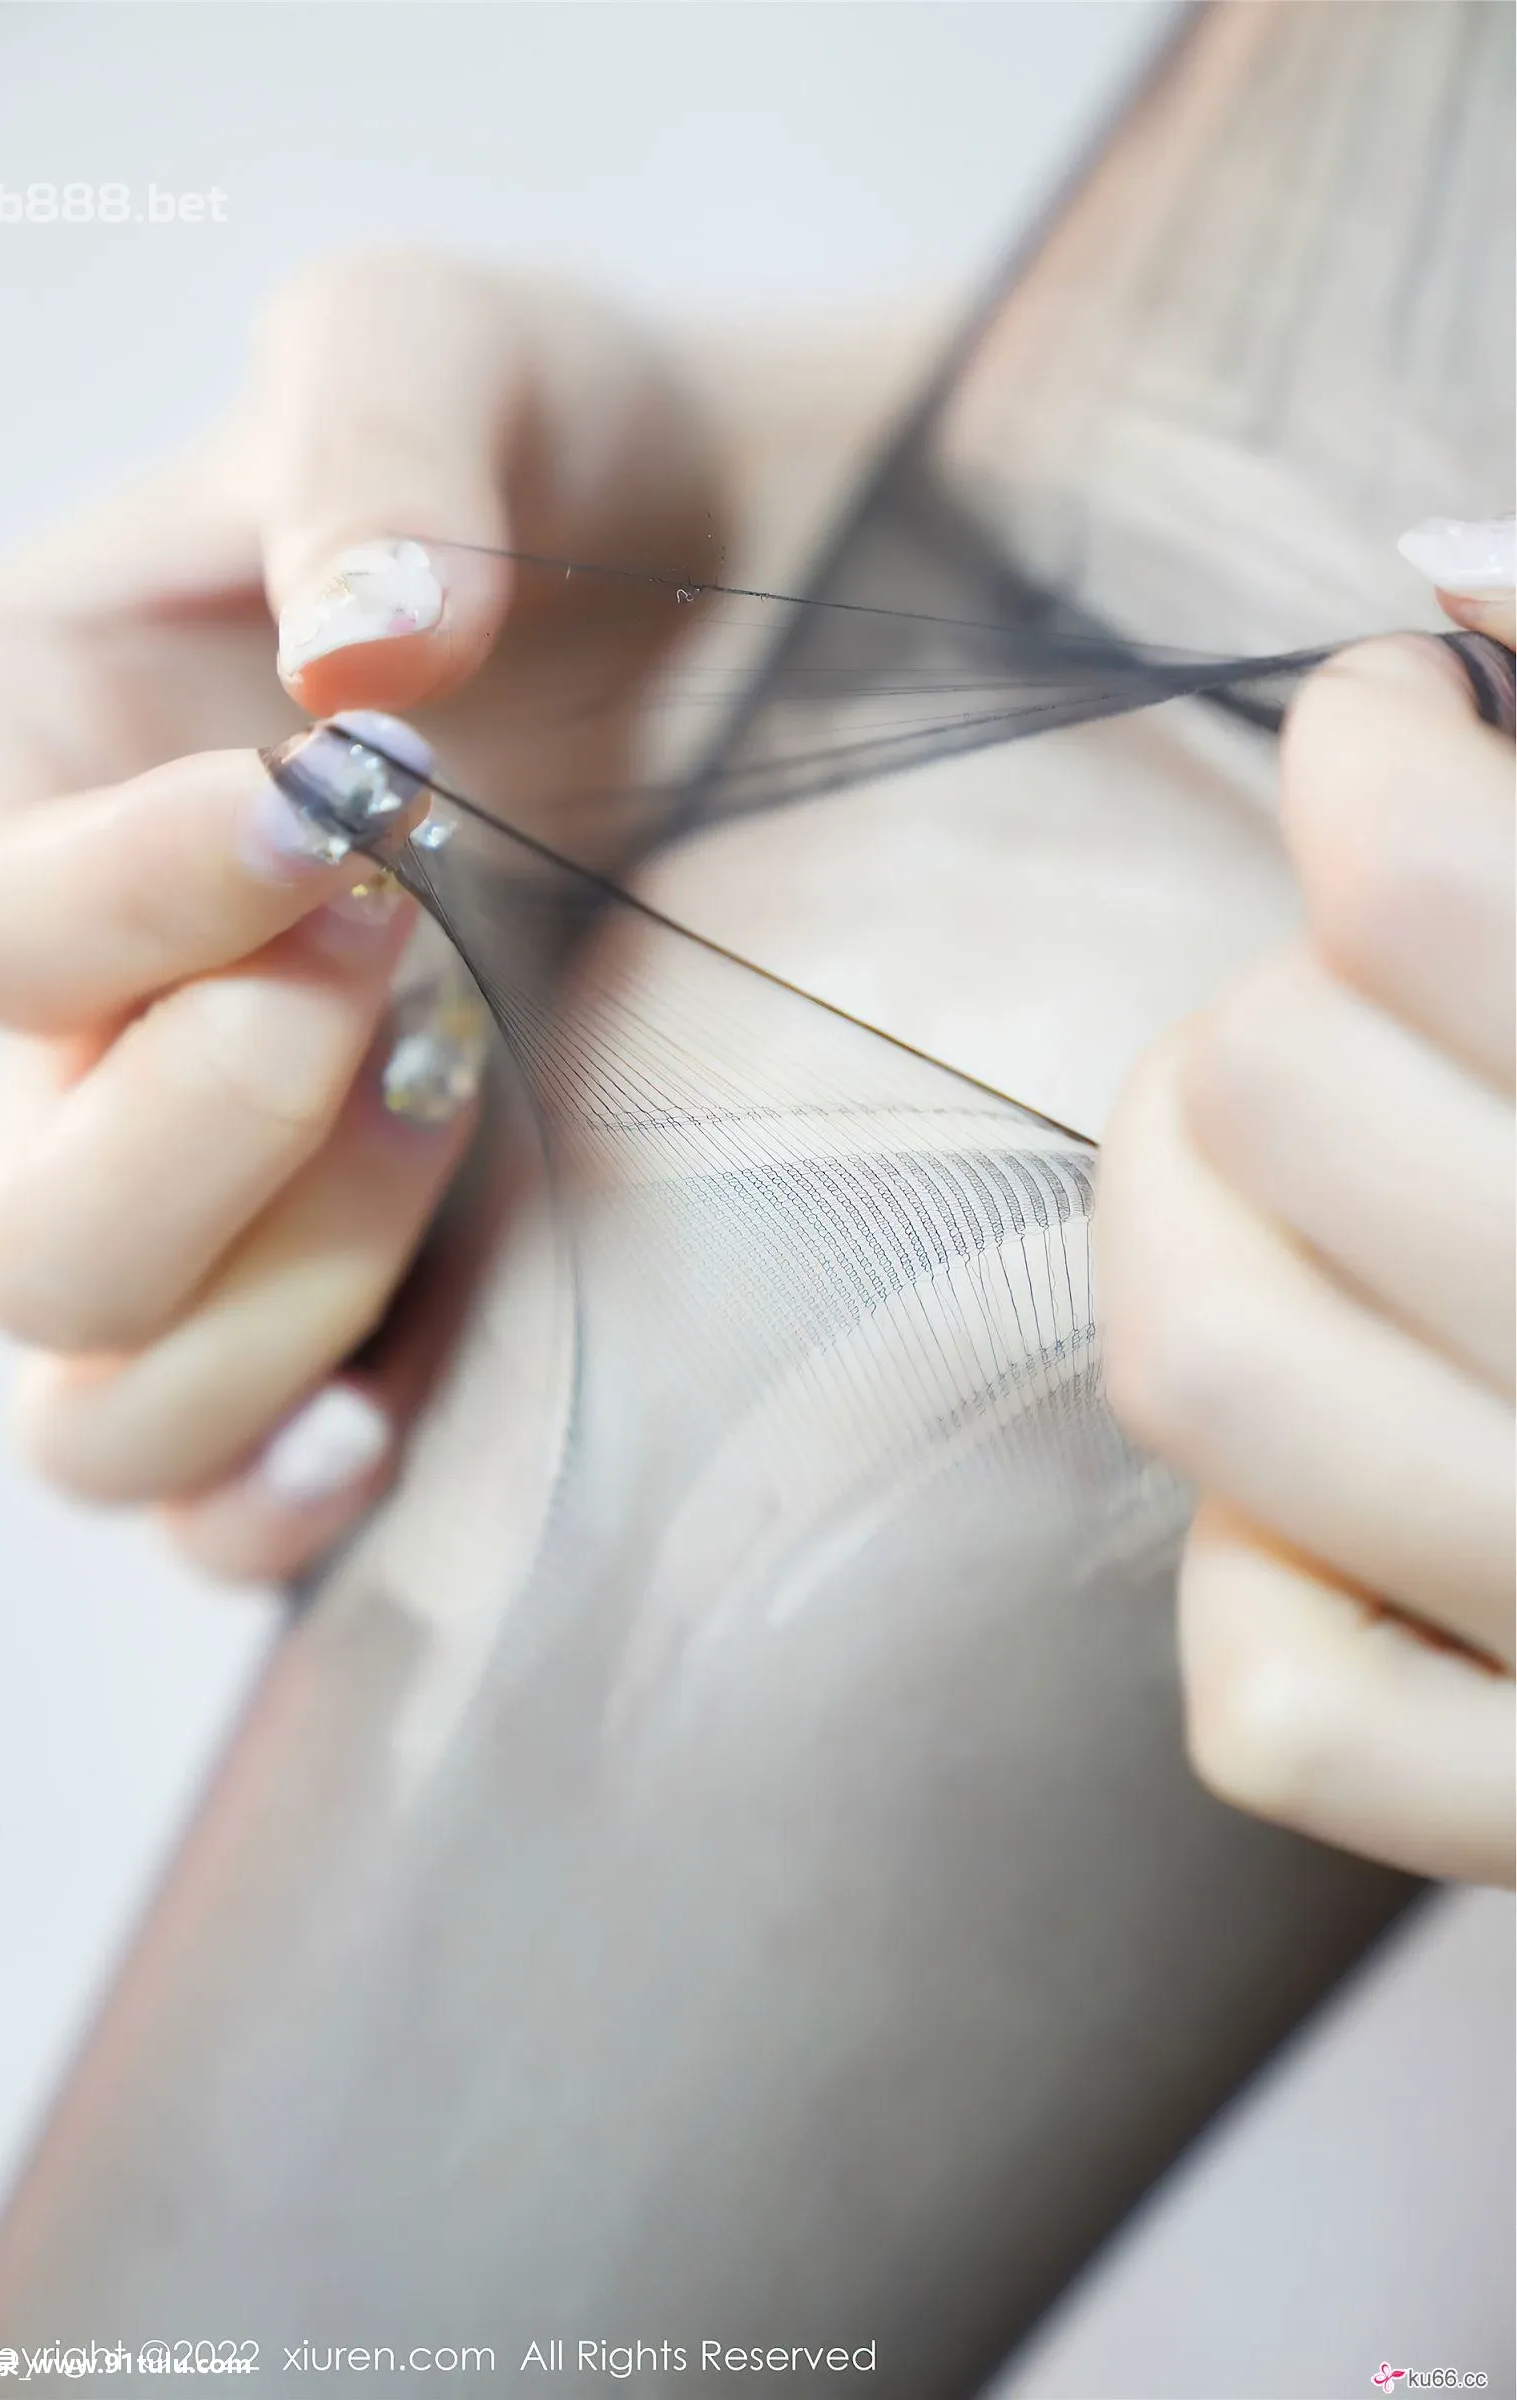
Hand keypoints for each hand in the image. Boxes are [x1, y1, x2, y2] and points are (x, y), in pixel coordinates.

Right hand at [0, 251, 722, 1580]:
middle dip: (217, 1133)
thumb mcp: (476, 356)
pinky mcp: (354, 1305)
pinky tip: (379, 1427)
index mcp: (46, 782)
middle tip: (421, 979)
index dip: (142, 905)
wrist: (757, 622)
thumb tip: (355, 665)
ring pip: (93, 1405)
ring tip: (457, 1124)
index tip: (350, 816)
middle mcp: (100, 1019)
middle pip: (25, 1230)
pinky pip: (214, 1497)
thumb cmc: (584, 474)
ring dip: (265, 1310)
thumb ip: (381, 438)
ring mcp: (222, 1192)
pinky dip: (262, 1499)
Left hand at [1097, 546, 1514, 1884]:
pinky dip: (1259, 1574)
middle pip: (1259, 1097)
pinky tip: (1351, 1485)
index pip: (1427, 890)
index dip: (1371, 752)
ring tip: (1292, 1184)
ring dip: (1195, 1229)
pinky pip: (1270, 1707)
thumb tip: (1458, 574)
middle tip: (1361, 991)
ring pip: (1206, 1370)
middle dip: (1280, 992)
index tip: (1396, 730)